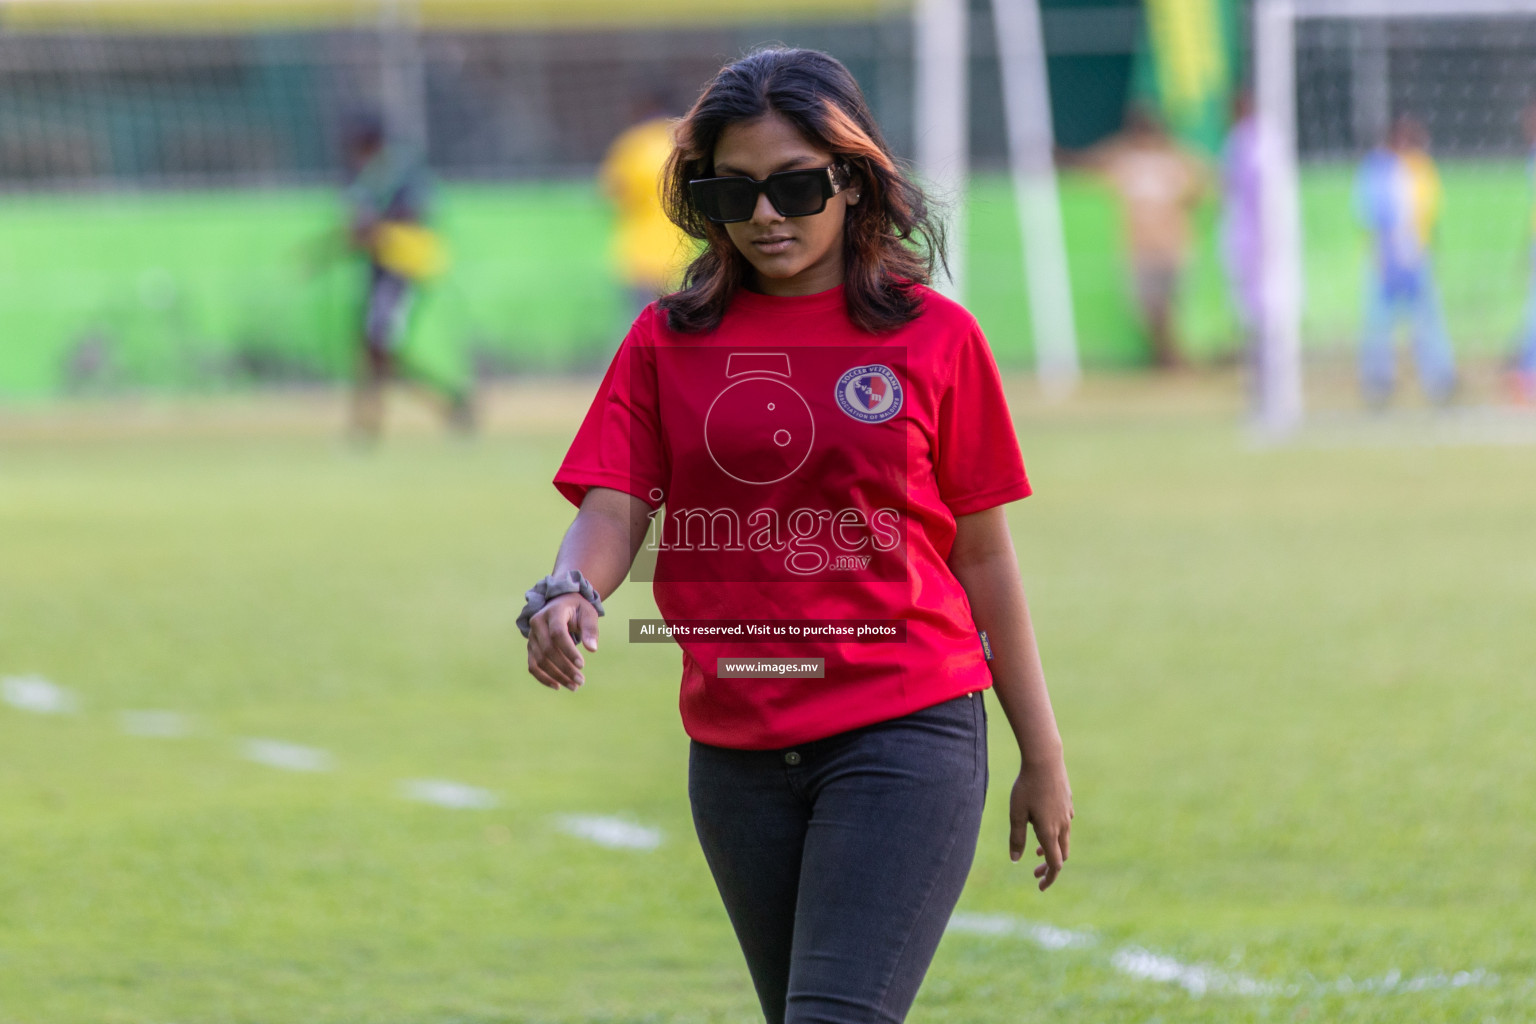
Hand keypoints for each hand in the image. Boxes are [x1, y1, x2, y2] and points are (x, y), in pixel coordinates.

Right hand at [526, 592, 599, 691]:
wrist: (561, 604)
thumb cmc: (578, 610)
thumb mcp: (588, 614)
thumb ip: (591, 630)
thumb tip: (592, 649)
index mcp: (553, 612)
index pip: (557, 634)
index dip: (568, 651)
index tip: (582, 665)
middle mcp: (537, 623)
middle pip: (548, 650)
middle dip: (565, 668)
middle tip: (581, 681)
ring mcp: (531, 636)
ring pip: (540, 660)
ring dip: (556, 676)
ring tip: (574, 686)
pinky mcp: (530, 647)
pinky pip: (533, 665)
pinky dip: (543, 678)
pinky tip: (558, 686)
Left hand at [1009, 757, 1073, 890]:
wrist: (1045, 760)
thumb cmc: (1027, 786)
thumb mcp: (1016, 813)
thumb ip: (1016, 838)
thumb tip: (1015, 859)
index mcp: (1050, 832)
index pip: (1055, 864)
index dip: (1049, 878)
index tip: (1039, 886)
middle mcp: (1062, 826)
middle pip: (1061, 855)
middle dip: (1049, 866)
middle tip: (1034, 872)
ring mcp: (1067, 814)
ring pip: (1063, 839)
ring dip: (1051, 849)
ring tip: (1035, 850)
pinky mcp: (1067, 803)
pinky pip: (1064, 825)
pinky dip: (1055, 834)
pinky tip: (1043, 825)